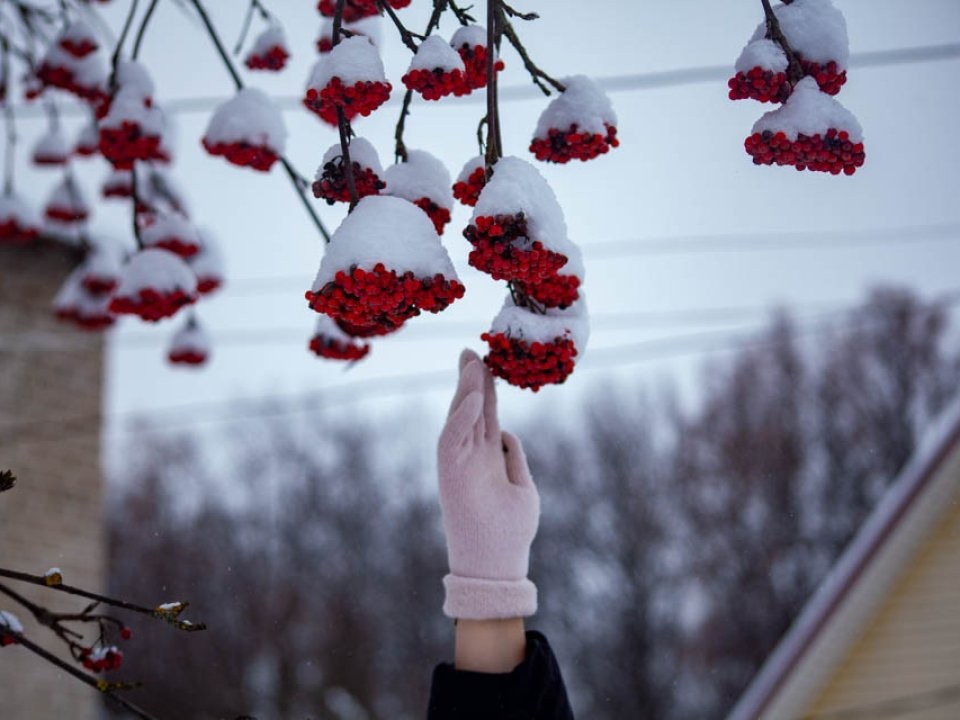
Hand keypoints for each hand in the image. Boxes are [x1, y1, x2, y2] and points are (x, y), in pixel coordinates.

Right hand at [437, 349, 539, 619]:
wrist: (497, 568)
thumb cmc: (511, 533)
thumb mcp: (523, 487)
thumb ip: (514, 458)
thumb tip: (507, 433)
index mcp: (487, 459)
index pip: (486, 415)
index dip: (486, 388)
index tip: (487, 361)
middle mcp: (471, 458)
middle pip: (471, 411)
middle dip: (471, 380)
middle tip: (472, 350)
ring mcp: (459, 466)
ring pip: (460, 420)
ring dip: (465, 391)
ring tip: (473, 362)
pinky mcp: (451, 478)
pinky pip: (452, 442)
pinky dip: (462, 419)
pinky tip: (475, 397)